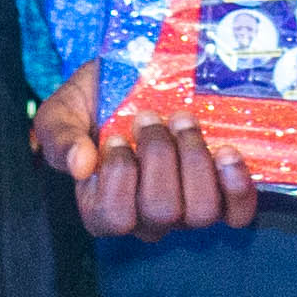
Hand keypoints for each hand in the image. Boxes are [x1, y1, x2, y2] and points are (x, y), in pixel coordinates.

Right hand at [32, 66, 262, 236]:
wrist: (133, 78)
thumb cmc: (92, 102)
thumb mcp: (61, 111)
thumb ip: (60, 136)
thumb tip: (81, 165)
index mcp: (103, 207)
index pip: (114, 218)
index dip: (119, 175)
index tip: (116, 135)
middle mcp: (147, 218)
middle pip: (161, 212)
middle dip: (158, 156)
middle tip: (149, 117)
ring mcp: (185, 210)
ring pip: (200, 212)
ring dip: (194, 159)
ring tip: (183, 121)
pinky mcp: (220, 196)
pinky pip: (237, 212)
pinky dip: (236, 186)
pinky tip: (226, 152)